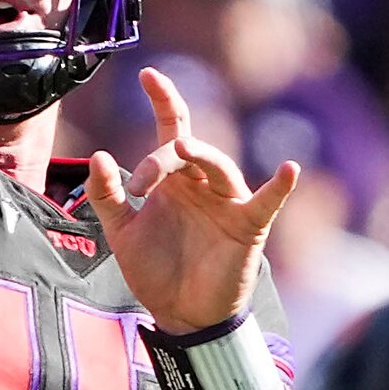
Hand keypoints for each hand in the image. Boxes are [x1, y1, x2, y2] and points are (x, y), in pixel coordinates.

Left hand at [85, 66, 298, 334]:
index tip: (147, 73)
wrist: (180, 315)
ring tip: (182, 147)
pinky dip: (280, 186)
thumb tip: (99, 156)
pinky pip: (268, 201)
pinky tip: (289, 169)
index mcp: (172, 178)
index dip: (162, 98)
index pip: (170, 126)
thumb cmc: (155, 269)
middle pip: (188, 147)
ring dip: (202, 155)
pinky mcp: (248, 226)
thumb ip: (106, 195)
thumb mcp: (121, 232)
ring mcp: (227, 202)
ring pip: (220, 166)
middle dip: (161, 158)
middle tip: (139, 186)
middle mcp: (201, 182)